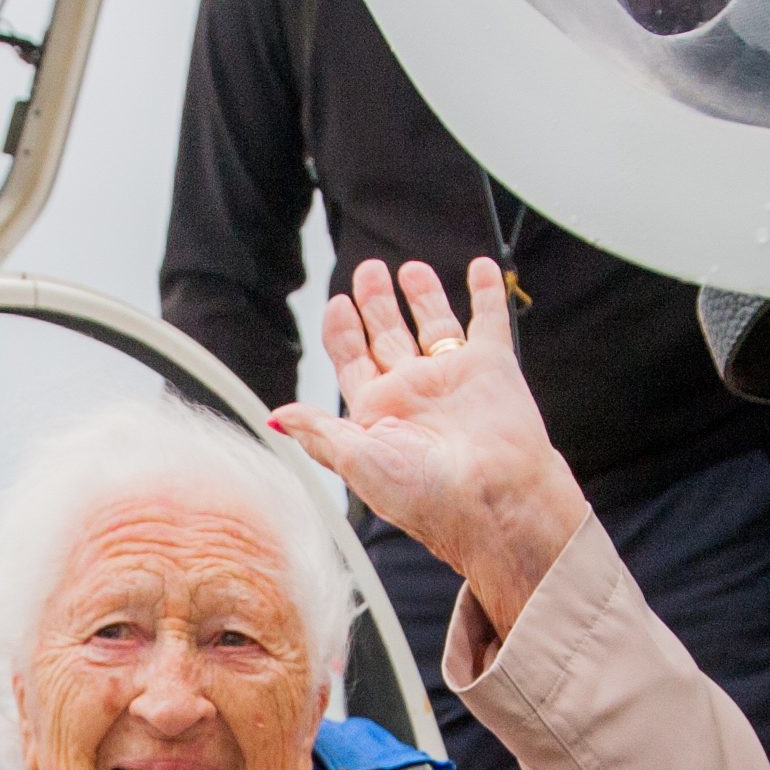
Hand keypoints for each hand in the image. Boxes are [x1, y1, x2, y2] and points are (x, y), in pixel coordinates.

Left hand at [269, 258, 589, 639]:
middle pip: (389, 337)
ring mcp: (454, 380)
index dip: (342, 332)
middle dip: (376, 303)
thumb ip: (318, 432)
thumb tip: (276, 417)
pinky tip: (479, 268)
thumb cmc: (425, 495)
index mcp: (379, 415)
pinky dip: (485, 293)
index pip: (353, 363)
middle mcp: (415, 395)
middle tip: (369, 271)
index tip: (337, 305)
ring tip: (410, 269)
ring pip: (435, 326)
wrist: (492, 502)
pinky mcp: (493, 368)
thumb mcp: (356, 461)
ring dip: (423, 295)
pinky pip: (488, 320)